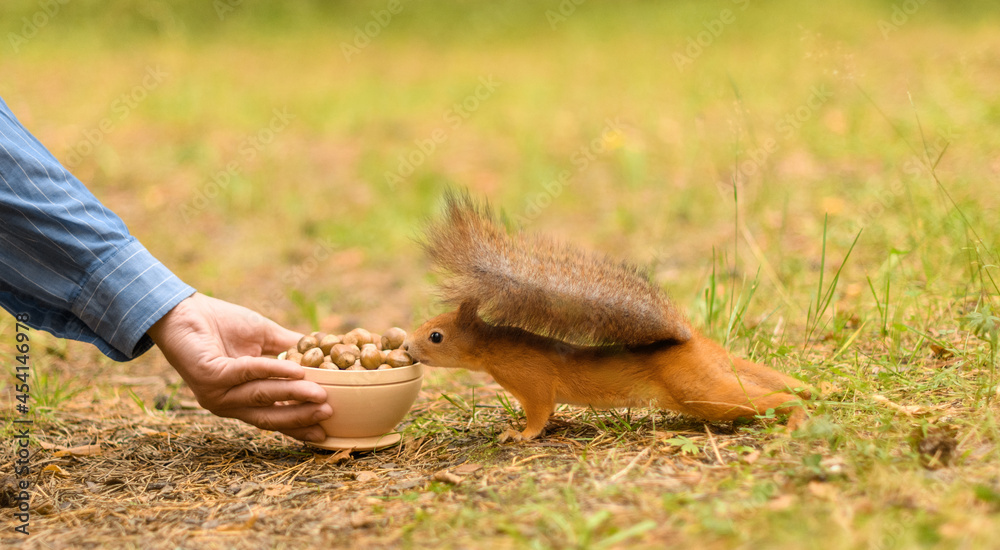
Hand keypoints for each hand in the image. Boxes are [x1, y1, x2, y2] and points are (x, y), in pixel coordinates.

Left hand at [148, 292, 331, 441]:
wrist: (183, 310)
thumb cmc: (222, 324)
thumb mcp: (264, 338)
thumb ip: (289, 349)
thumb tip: (324, 352)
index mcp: (239, 400)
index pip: (272, 419)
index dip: (298, 427)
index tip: (325, 432)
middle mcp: (227, 403)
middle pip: (268, 417)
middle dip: (301, 417)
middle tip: (329, 413)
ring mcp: (216, 392)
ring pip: (262, 397)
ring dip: (294, 396)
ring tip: (321, 394)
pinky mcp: (209, 375)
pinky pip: (248, 374)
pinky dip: (274, 371)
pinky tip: (297, 370)